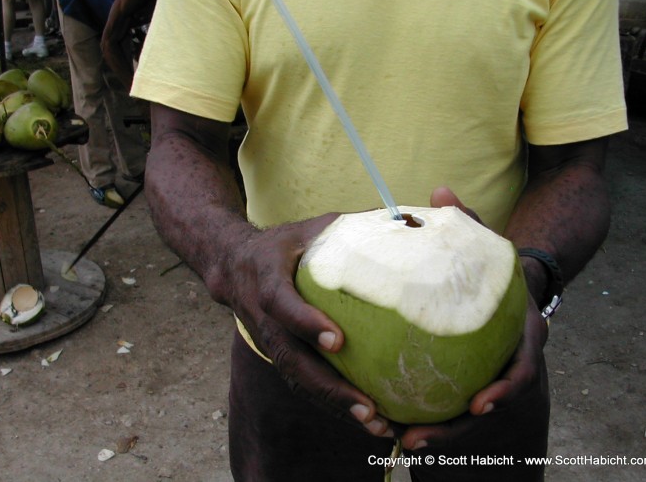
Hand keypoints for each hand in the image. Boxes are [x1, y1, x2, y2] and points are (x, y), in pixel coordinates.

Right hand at [215, 213, 393, 436]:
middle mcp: (262, 315)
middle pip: (289, 358)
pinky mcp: (278, 354)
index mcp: (266, 277)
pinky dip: (331, 403)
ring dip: (333, 405)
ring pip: (296, 379)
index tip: (338, 342)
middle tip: (367, 407)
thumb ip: (353, 226)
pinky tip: (368, 418)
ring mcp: (268, 340)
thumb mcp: (312, 227)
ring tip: (375, 424)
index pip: (281, 302)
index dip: (305, 322)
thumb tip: (411, 220)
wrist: (233, 265)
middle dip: (328, 387)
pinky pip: (302, 382)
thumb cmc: (285, 243)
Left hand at [395, 187, 548, 449]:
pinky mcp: (464, 376)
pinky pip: (446, 400)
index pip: (521, 370)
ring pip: (464, 413)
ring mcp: (486, 373)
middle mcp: (506, 361)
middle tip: (416, 438)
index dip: (503, 391)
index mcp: (520, 335)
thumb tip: (439, 188)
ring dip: (436, 432)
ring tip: (401, 439)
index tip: (478, 403)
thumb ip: (466, 222)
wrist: (502, 286)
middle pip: (487, 406)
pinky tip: (391, 417)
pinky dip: (425, 413)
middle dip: (455, 428)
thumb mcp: (483, 243)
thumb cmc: (490, 264)